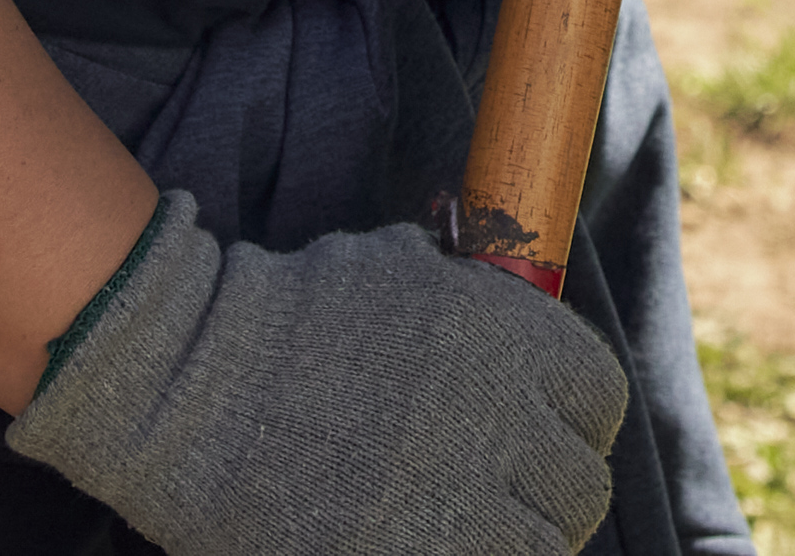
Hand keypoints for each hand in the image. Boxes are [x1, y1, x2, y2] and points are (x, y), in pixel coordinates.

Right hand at [3, 193, 624, 555]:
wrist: (194, 386)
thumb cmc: (287, 315)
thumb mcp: (397, 268)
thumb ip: (472, 294)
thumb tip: (509, 294)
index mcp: (516, 342)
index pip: (601, 399)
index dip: (577, 420)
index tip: (551, 434)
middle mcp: (505, 424)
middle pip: (582, 488)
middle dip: (551, 491)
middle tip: (508, 495)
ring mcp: (461, 506)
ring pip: (542, 547)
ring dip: (516, 539)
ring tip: (471, 529)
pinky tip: (430, 543)